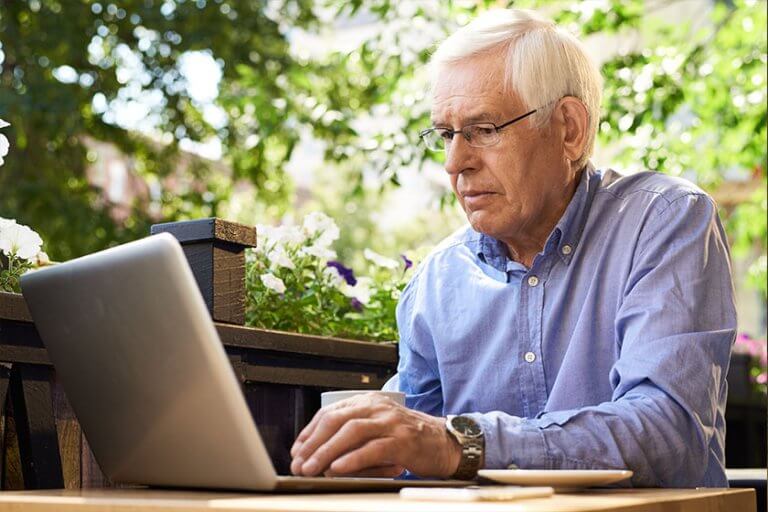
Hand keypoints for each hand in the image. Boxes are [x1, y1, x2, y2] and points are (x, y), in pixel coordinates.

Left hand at [289, 393, 461, 477]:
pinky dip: (352, 459)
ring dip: (326, 451)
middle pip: (336, 420)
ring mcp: (391, 422)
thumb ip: (353, 436)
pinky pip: (372, 448)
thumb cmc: (409, 439)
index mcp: (368, 402)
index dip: (309, 432)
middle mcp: (377, 407)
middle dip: (313, 443)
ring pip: (351, 432)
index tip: (297, 451)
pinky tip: (337, 469)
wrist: (446, 443)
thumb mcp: (378, 429)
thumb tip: (318, 454)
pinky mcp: (403, 440)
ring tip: (311, 468)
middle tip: (299, 462)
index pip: (330, 412)